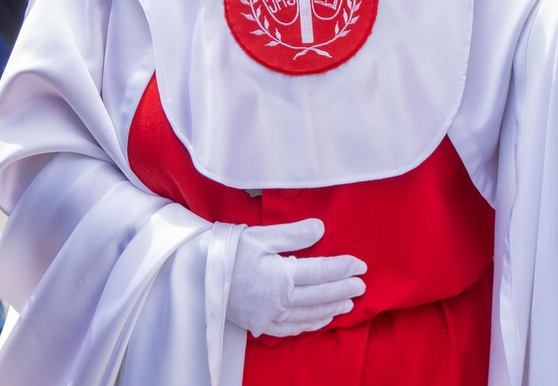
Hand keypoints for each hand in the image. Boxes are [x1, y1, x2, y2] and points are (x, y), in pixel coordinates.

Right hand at [226, 218, 366, 338]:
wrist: (196, 273)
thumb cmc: (228, 250)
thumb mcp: (261, 236)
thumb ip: (293, 234)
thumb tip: (321, 228)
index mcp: (279, 276)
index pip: (320, 272)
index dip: (343, 269)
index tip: (360, 265)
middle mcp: (276, 300)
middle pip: (318, 296)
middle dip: (343, 290)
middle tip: (362, 285)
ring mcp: (267, 316)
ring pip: (307, 315)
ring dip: (330, 309)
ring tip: (347, 303)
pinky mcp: (258, 324)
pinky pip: (289, 329)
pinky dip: (308, 325)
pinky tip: (320, 320)